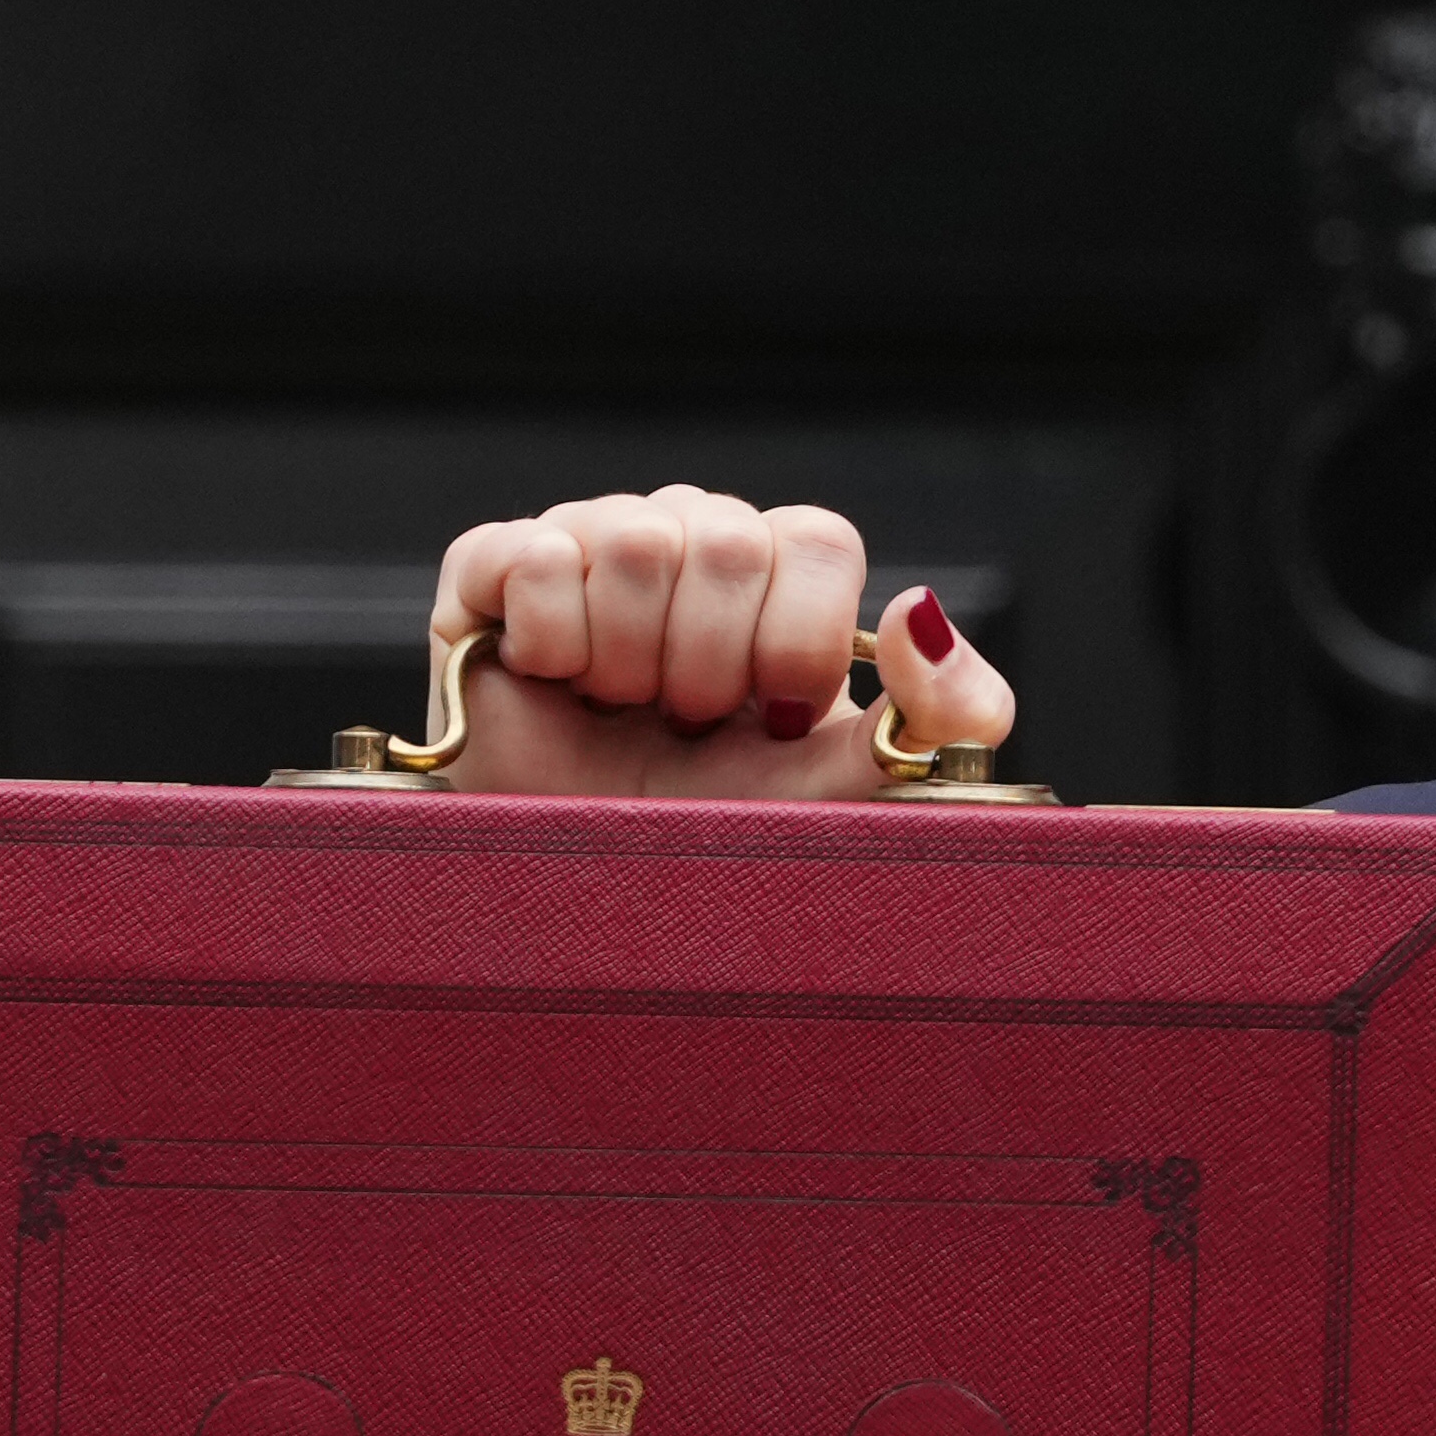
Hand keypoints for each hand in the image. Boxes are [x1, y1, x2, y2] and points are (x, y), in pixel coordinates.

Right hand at [423, 490, 1016, 799]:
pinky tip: (555, 686)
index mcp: (780, 574)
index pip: (815, 539)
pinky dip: (550, 644)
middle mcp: (690, 538)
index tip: (771, 718)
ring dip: (630, 662)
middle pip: (727, 540)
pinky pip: (534, 556)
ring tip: (621, 712)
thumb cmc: (721, 833)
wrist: (588, 897)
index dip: (795, 641)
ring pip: (632, 543)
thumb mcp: (857, 786)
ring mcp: (590, 542)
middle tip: (686, 726)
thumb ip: (945, 709)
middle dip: (710, 667)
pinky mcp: (491, 569)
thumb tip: (925, 608)